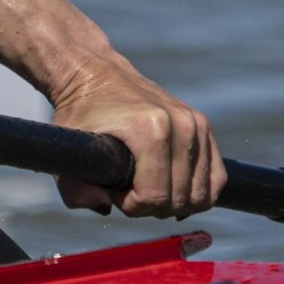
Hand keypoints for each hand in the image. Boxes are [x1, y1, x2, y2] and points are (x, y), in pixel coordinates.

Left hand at [46, 51, 223, 219]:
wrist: (97, 75)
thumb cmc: (81, 114)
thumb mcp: (68, 150)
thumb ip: (75, 191)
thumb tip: (106, 208)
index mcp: (151, 129)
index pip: (155, 196)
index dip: (131, 206)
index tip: (113, 190)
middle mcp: (181, 124)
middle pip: (179, 199)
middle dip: (150, 206)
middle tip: (127, 189)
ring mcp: (197, 124)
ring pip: (201, 195)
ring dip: (173, 202)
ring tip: (146, 187)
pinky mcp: (204, 127)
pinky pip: (216, 179)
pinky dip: (196, 194)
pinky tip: (171, 189)